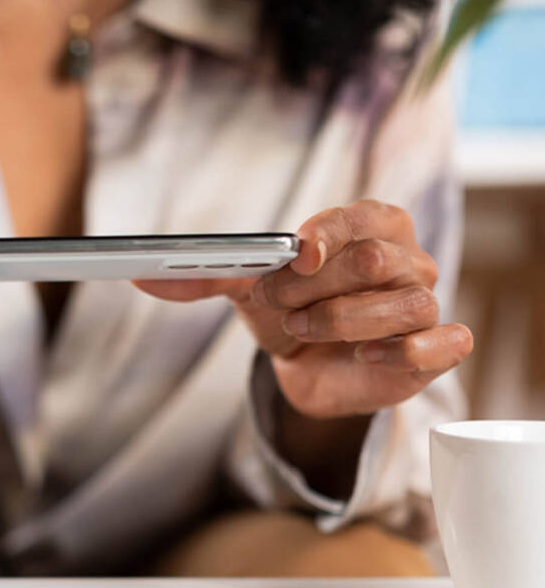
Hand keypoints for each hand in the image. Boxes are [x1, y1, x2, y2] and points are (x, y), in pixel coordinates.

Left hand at [136, 200, 472, 418]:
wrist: (309, 370)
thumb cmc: (292, 313)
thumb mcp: (248, 289)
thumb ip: (205, 276)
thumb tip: (142, 274)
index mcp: (369, 226)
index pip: (360, 217)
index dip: (326, 235)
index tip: (294, 256)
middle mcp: (406, 258)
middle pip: (375, 261)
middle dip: (316, 288)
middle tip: (279, 306)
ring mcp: (426, 303)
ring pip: (404, 304)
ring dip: (342, 322)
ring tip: (304, 331)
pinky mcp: (437, 349)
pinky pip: (445, 342)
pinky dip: (404, 352)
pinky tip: (367, 357)